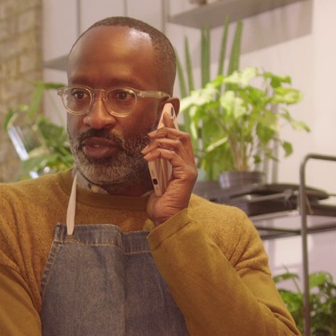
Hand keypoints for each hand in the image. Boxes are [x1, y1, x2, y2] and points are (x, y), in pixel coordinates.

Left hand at [142, 108, 196, 223]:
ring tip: (146, 150)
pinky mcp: (186, 174)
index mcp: (184, 165)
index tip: (164, 115)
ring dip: (159, 142)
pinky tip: (148, 157)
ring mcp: (189, 169)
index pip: (182, 139)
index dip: (173, 126)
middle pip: (182, 136)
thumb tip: (149, 152)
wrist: (165, 220)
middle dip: (166, 129)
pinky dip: (158, 152)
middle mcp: (190, 165)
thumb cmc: (160, 204)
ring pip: (177, 143)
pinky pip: (172, 155)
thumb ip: (157, 166)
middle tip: (151, 133)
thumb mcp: (156, 180)